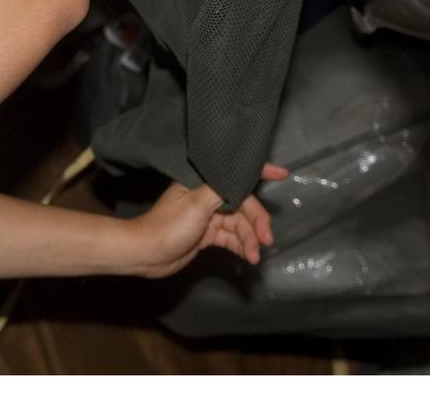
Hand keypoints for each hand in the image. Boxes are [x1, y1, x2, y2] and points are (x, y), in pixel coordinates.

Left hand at [126, 163, 288, 278]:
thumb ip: (222, 191)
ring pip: (239, 224)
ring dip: (250, 239)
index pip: (234, 175)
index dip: (259, 173)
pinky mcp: (208, 235)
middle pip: (242, 205)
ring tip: (255, 256)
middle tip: (267, 238)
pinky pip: (232, 238)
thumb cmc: (168, 226)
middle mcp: (207, 197)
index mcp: (201, 183)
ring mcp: (208, 217)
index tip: (283, 174)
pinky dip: (242, 246)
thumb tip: (241, 179)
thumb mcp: (197, 205)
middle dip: (257, 222)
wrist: (147, 254)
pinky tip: (249, 256)